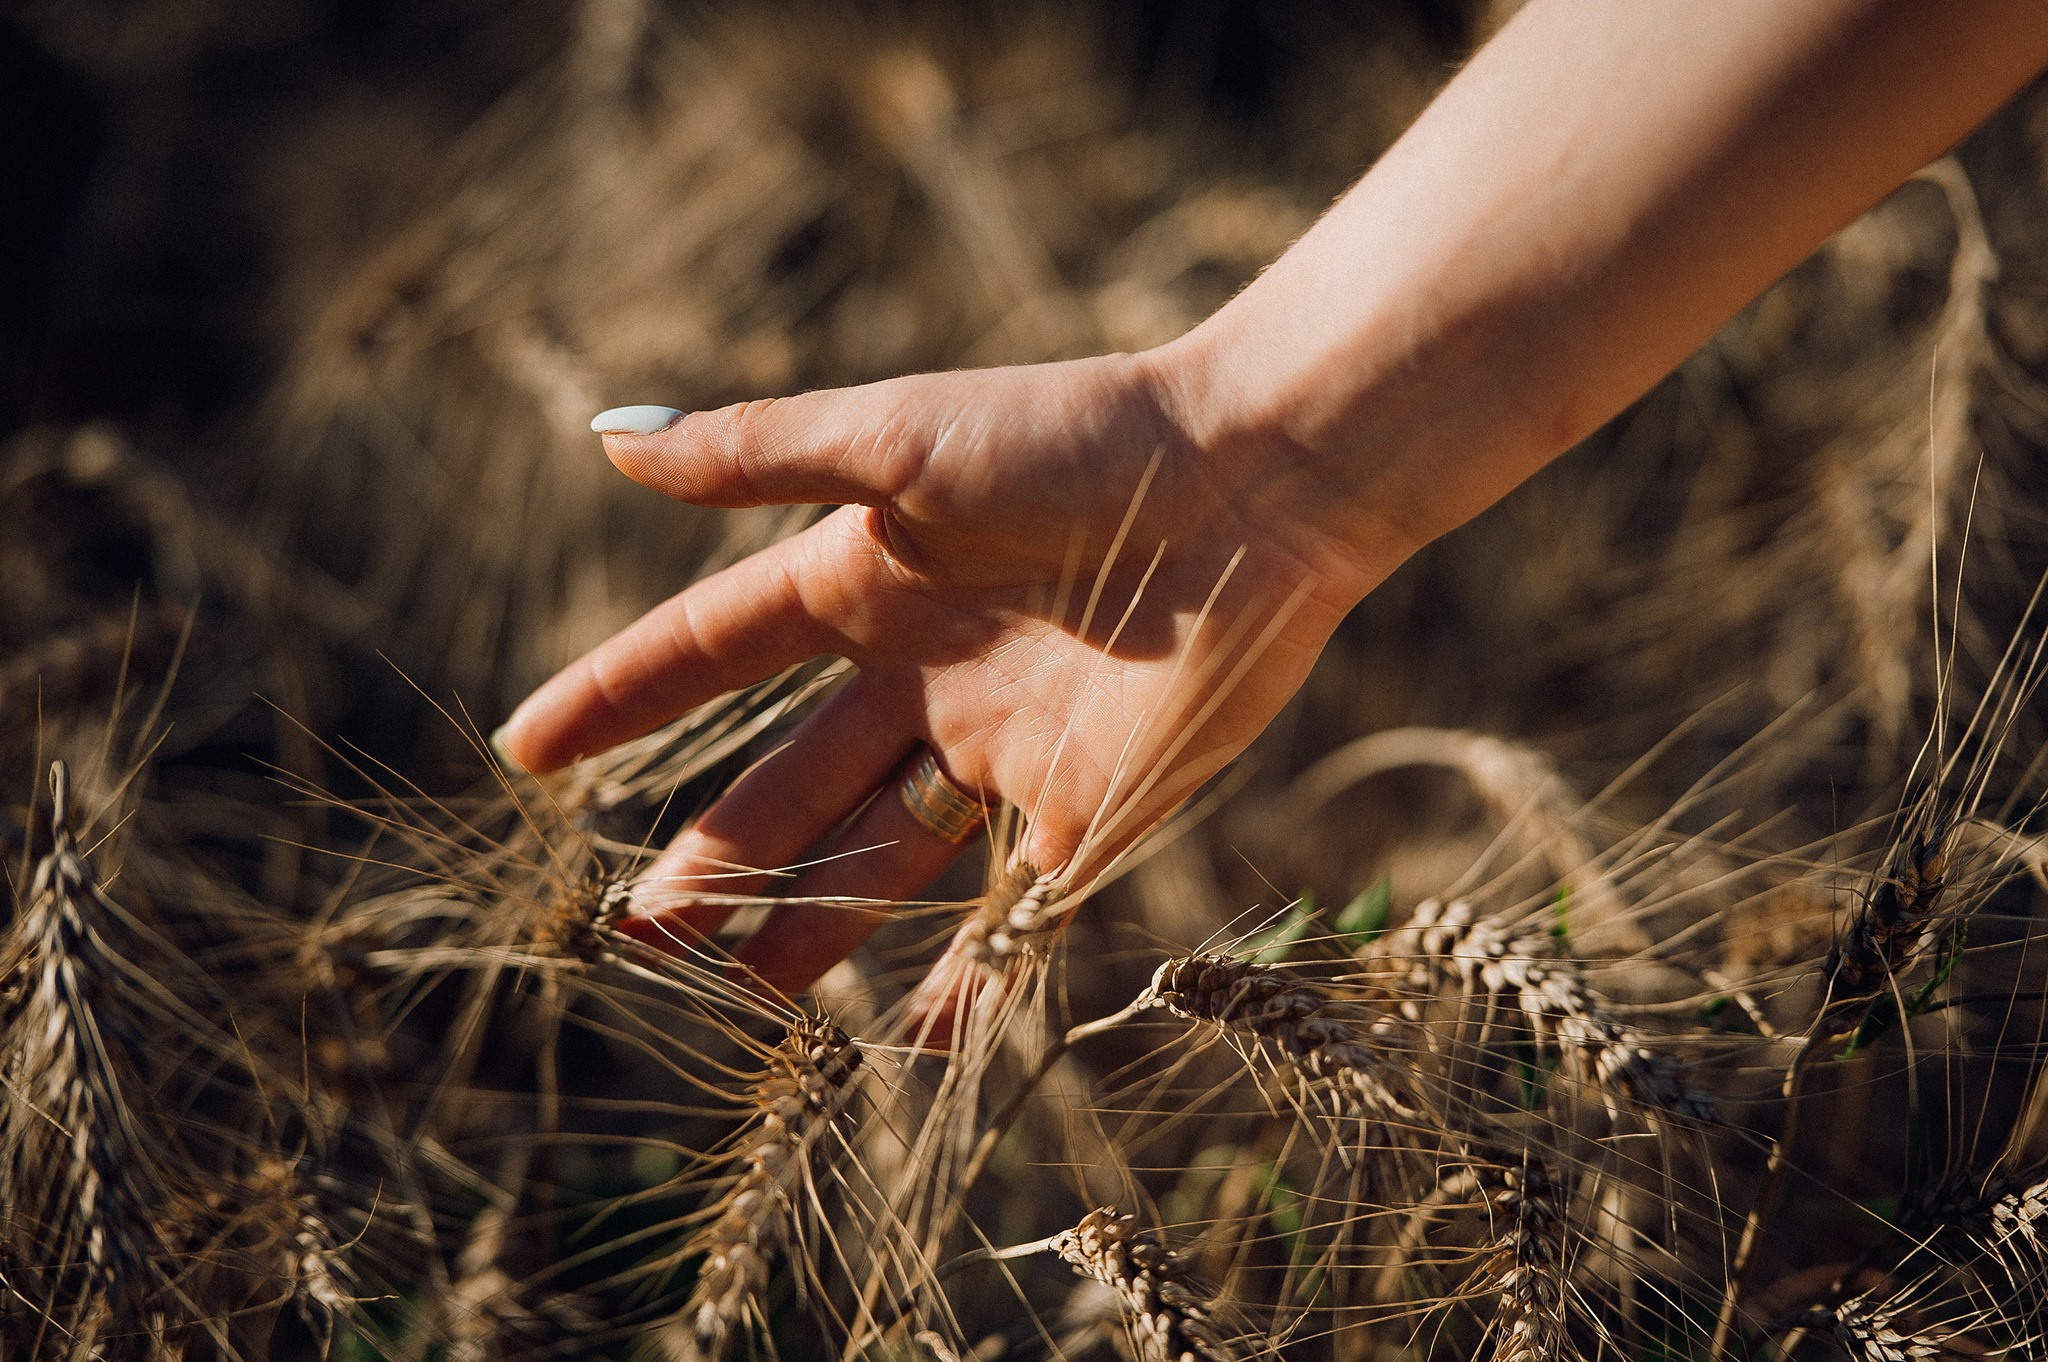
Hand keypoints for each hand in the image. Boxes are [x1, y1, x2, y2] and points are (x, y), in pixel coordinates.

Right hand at [495, 351, 1387, 996]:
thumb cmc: (1079, 440)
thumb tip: (607, 442)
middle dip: (711, 861)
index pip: (713, 651)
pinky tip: (905, 1043)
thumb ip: (760, 456)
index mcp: (868, 582)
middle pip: (790, 784)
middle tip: (630, 938)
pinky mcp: (1092, 809)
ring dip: (805, 931)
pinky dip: (966, 980)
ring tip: (724, 1002)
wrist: (1255, 483)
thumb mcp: (901, 438)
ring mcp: (1004, 750)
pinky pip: (1012, 914)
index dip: (620, 697)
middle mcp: (925, 675)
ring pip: (879, 860)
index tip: (526, 754)